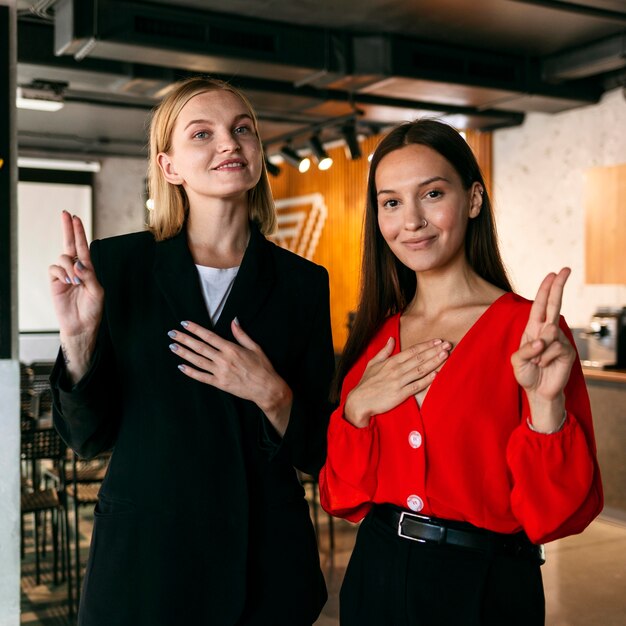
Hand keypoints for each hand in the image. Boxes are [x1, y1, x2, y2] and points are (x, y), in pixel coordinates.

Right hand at [48, 211, 103, 381]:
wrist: (81, 325)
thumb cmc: (92, 309)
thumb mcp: (97, 291)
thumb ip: (89, 276)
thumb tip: (78, 263)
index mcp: (89, 269)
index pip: (84, 247)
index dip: (79, 232)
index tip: (75, 218)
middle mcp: (76, 269)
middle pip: (70, 245)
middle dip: (68, 229)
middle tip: (66, 214)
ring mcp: (64, 275)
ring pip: (63, 258)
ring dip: (69, 266)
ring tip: (74, 281)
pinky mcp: (55, 282)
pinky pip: (54, 269)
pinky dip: (61, 272)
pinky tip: (67, 282)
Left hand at [168, 318, 292, 434]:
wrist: (267, 388)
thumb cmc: (263, 367)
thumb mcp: (255, 347)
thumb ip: (241, 334)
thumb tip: (233, 321)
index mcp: (231, 348)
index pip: (209, 336)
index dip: (195, 329)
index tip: (184, 324)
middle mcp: (223, 359)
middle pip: (199, 347)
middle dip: (184, 339)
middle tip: (172, 333)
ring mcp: (220, 372)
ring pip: (197, 361)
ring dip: (184, 353)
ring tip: (172, 346)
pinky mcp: (220, 383)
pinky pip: (202, 377)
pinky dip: (190, 372)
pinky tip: (181, 367)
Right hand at [344, 337, 450, 427]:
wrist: (359, 401)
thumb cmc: (366, 383)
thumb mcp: (373, 364)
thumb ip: (384, 351)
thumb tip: (392, 339)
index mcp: (390, 362)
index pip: (412, 351)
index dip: (426, 345)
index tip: (438, 341)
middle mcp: (396, 370)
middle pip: (419, 358)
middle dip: (434, 351)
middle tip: (447, 345)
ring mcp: (398, 382)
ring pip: (420, 370)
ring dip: (434, 362)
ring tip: (445, 355)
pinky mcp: (400, 394)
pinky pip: (416, 386)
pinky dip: (426, 380)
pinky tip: (436, 375)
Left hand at [511, 268, 575, 430]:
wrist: (537, 392)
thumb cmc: (526, 373)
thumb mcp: (517, 360)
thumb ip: (527, 348)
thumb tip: (546, 336)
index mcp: (534, 328)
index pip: (541, 305)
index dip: (546, 289)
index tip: (553, 274)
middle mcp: (547, 330)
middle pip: (554, 304)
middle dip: (559, 286)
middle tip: (565, 268)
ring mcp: (559, 340)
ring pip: (549, 333)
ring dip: (538, 351)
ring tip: (537, 362)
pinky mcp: (568, 351)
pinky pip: (555, 347)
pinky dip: (546, 358)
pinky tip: (545, 365)